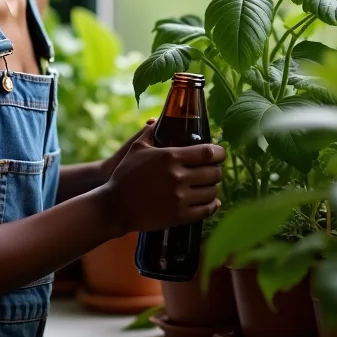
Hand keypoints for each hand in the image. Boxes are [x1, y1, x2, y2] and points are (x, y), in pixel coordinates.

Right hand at [100, 121, 225, 236]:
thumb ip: (149, 132)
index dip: (220, 153)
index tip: (220, 154)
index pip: (208, 153)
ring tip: (208, 185)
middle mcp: (178, 176)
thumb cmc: (125, 174)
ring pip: (212, 192)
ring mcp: (180, 198)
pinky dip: (212, 205)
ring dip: (213, 188)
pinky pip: (206, 210)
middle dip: (216, 171)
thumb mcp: (136, 148)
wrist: (116, 205)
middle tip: (212, 170)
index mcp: (170, 157)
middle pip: (214, 173)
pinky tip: (210, 202)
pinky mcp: (179, 216)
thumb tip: (157, 120)